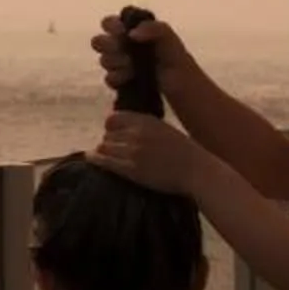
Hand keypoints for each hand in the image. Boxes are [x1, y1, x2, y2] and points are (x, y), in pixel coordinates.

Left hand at [91, 110, 211, 195]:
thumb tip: (126, 128)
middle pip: (107, 134)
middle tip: (114, 151)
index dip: (111, 127)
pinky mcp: (130, 168)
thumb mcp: (164, 130)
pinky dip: (96, 160)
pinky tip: (92, 160)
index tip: (113, 134)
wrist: (197, 171)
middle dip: (109, 142)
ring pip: (104, 147)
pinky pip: (104, 161)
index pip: (114, 118)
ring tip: (105, 158)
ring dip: (103, 152)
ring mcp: (132, 150)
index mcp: (146, 120)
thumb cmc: (185, 153)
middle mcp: (136, 133)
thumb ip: (145, 127)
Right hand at [92, 11, 198, 106]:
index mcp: (133, 31)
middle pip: (100, 41)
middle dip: (109, 46)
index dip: (112, 26)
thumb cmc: (177, 61)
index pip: (112, 23)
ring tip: (132, 69)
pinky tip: (129, 79)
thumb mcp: (169, 39)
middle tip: (123, 51)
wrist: (184, 88)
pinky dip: (117, 78)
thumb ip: (154, 29)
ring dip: (116, 63)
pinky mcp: (121, 83)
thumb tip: (131, 34)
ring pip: (104, 60)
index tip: (121, 32)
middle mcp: (123, 46)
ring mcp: (121, 65)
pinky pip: (108, 78)